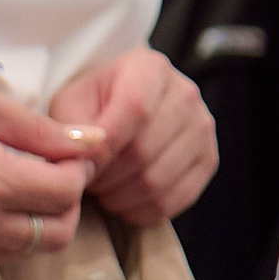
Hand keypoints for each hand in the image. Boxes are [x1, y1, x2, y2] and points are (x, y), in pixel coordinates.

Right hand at [0, 81, 107, 268]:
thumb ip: (39, 128)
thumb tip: (92, 142)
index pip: (67, 191)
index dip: (77, 170)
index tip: (65, 152)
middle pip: (58, 234)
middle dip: (66, 205)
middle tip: (50, 176)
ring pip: (26, 252)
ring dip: (36, 223)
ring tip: (17, 188)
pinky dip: (2, 235)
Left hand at [48, 47, 215, 226]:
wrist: (121, 109)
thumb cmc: (92, 105)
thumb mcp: (71, 105)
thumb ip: (72, 130)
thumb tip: (86, 162)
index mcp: (150, 69)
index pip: (135, 109)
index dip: (104, 146)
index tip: (81, 165)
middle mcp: (185, 94)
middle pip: (145, 150)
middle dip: (106, 176)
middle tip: (85, 181)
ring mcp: (202, 129)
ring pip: (157, 181)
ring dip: (119, 196)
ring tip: (101, 188)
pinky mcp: (207, 161)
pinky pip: (172, 200)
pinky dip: (139, 210)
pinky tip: (121, 200)